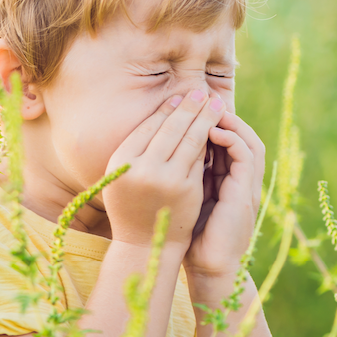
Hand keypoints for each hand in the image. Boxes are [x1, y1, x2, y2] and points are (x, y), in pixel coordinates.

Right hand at [103, 90, 227, 248]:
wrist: (143, 245)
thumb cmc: (131, 206)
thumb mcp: (122, 176)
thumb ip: (137, 149)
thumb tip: (164, 112)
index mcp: (120, 161)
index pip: (148, 126)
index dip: (166, 109)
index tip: (179, 96)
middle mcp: (142, 168)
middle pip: (170, 128)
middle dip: (189, 107)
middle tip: (201, 91)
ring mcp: (166, 179)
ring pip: (190, 140)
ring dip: (204, 118)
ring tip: (214, 103)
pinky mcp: (187, 189)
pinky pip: (200, 158)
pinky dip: (209, 141)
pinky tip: (216, 128)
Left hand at [183, 111, 265, 279]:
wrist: (208, 268)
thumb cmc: (191, 236)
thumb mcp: (187, 197)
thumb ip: (185, 175)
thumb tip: (162, 150)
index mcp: (229, 180)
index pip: (227, 140)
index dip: (211, 121)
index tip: (189, 106)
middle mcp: (242, 180)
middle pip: (242, 135)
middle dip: (222, 115)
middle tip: (201, 98)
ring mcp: (247, 186)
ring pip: (249, 141)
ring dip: (230, 122)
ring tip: (208, 109)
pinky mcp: (246, 194)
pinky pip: (246, 156)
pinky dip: (231, 140)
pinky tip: (211, 132)